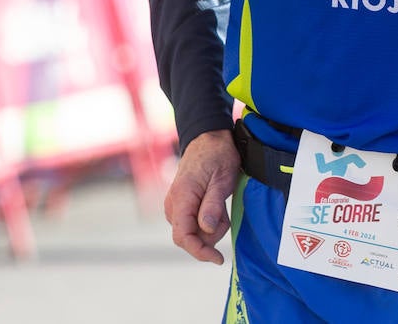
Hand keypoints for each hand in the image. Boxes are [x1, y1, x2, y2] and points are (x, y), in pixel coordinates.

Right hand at [163, 129, 239, 264]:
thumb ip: (213, 205)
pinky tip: (215, 204)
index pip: (183, 236)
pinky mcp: (181, 205)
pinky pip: (193, 223)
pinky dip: (207, 220)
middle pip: (189, 237)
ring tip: (221, 204)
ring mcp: (175, 205)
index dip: (200, 252)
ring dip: (211, 226)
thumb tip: (205, 229)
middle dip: (210, 234)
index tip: (218, 258)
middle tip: (224, 213)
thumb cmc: (217, 155)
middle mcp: (173, 203)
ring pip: (193, 232)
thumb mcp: (222, 179)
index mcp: (181, 197)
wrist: (208, 137)